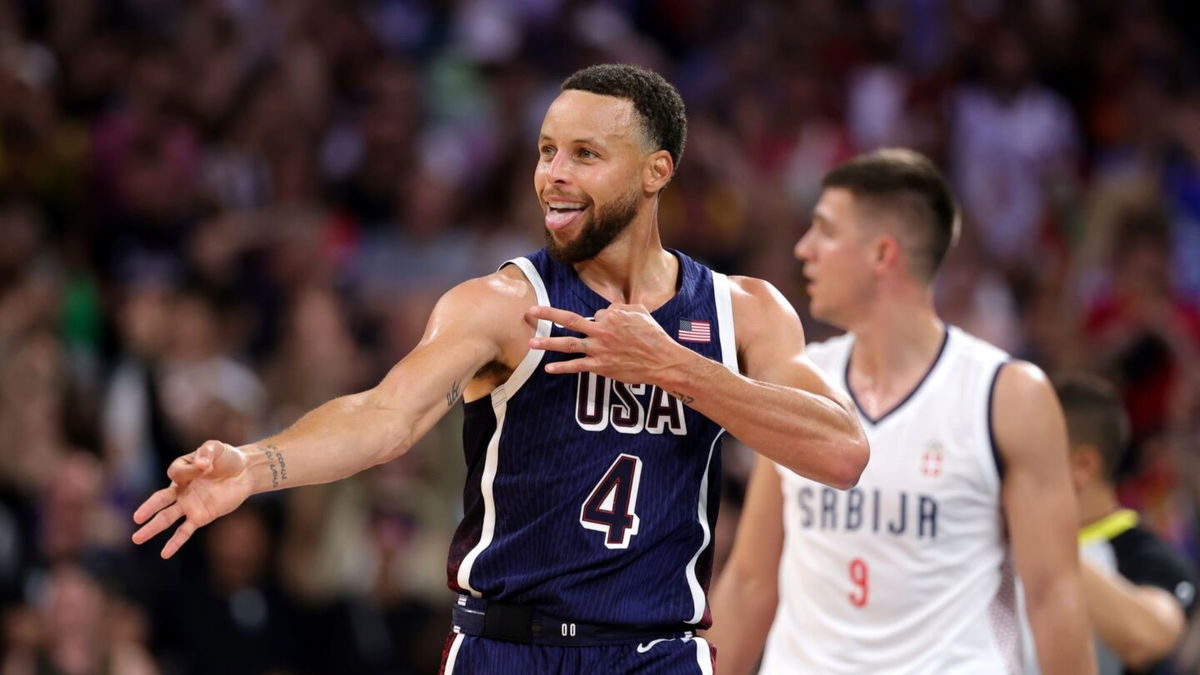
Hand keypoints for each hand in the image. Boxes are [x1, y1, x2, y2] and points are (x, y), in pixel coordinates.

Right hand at [131, 440, 253, 558]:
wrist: (245, 472)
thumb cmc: (227, 458)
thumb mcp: (216, 448)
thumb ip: (206, 452)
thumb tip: (201, 464)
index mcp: (181, 470)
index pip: (175, 473)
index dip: (189, 470)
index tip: (204, 465)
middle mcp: (180, 489)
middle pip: (160, 500)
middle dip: (148, 509)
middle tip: (135, 518)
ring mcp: (189, 505)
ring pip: (167, 518)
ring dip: (152, 528)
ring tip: (136, 538)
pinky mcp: (200, 516)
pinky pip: (185, 531)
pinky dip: (175, 542)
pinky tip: (164, 553)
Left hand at [526, 304, 691, 386]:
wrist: (662, 361)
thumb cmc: (654, 336)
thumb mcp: (641, 312)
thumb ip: (623, 307)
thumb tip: (610, 309)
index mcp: (611, 316)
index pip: (597, 314)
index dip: (602, 320)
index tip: (611, 329)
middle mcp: (601, 331)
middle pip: (569, 320)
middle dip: (547, 315)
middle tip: (530, 311)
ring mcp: (599, 349)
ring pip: (568, 344)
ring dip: (548, 343)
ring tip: (531, 343)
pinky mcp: (600, 367)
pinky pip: (577, 366)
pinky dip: (562, 367)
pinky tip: (548, 368)